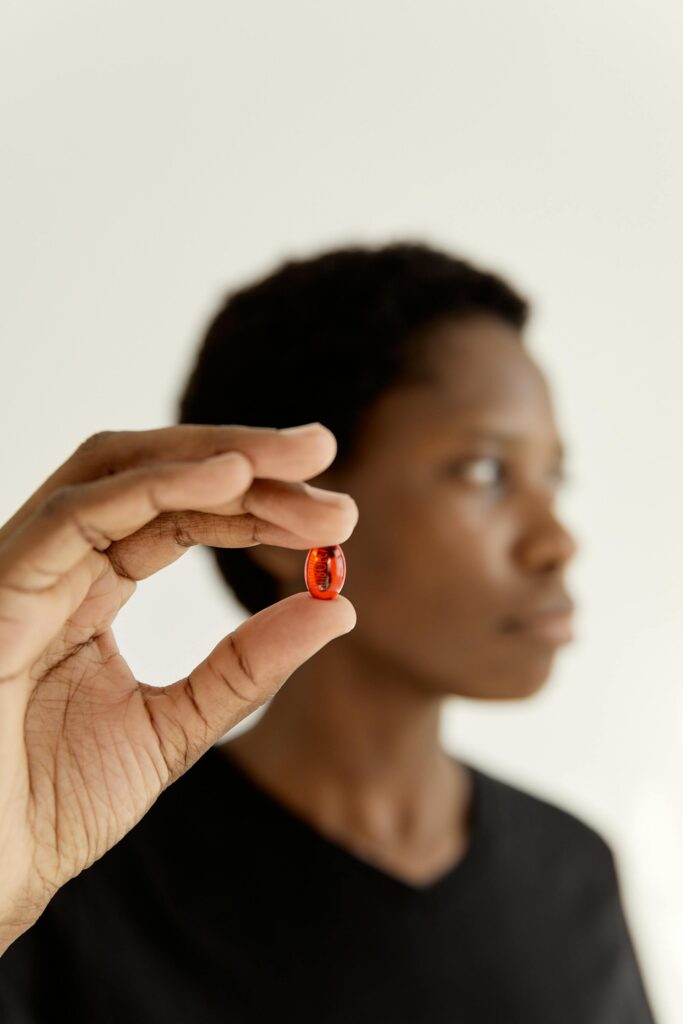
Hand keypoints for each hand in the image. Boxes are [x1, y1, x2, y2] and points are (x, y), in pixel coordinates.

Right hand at [0, 423, 357, 952]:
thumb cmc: (51, 805)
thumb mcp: (175, 726)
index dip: (256, 502)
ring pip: (118, 472)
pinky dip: (156, 487)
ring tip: (301, 457)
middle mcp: (55, 565)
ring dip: (216, 456)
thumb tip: (339, 608)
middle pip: (153, 474)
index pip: (179, 515)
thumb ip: (247, 667)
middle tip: (324, 452)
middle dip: (245, 458)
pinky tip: (233, 476)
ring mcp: (21, 569)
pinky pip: (77, 516)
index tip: (334, 513)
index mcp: (88, 589)